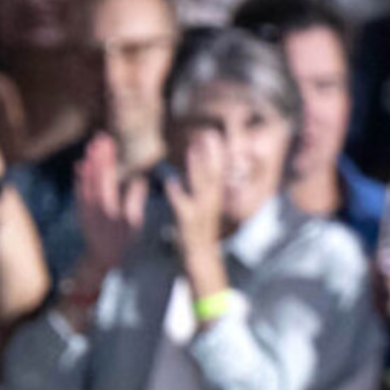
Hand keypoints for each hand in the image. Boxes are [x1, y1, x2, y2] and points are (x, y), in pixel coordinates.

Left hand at [72, 134, 147, 277]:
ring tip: (91, 147)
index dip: (106, 159)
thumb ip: (135, 202)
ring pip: (85, 183)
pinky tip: (80, 168)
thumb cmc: (124, 247)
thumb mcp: (134, 226)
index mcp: (106, 207)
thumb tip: (139, 180)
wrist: (103, 264)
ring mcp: (86, 210)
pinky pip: (79, 193)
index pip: (105, 177)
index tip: (108, 142)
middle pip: (94, 177)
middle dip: (97, 157)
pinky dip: (80, 179)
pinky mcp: (83, 214)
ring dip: (89, 164)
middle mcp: (92, 207)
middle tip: (100, 138)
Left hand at [164, 136, 226, 251]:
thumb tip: (190, 174)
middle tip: (209, 133)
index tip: (212, 134)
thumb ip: (200, 191)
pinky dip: (177, 192)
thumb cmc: (199, 231)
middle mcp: (212, 202)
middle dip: (212, 153)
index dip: (217, 152)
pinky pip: (182, 203)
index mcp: (215, 197)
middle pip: (214, 173)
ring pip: (202, 185)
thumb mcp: (204, 209)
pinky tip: (171, 181)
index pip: (219, 171)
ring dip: (197, 166)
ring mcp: (201, 211)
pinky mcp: (188, 221)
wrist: (200, 257)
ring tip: (193, 148)